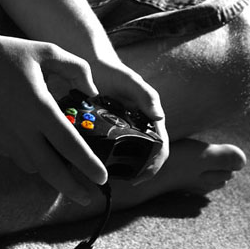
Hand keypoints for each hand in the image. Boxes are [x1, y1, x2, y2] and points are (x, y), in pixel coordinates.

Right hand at [0, 35, 107, 203]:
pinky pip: (13, 155)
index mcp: (39, 108)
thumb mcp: (47, 51)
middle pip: (51, 170)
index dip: (88, 165)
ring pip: (32, 166)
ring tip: (61, 164)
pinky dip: (26, 154)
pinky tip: (30, 140)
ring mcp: (1, 138)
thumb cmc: (6, 53)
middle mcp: (20, 129)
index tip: (102, 178)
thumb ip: (77, 68)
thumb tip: (92, 92)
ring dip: (48, 168)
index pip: (70, 145)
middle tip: (87, 196)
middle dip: (72, 188)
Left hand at [89, 56, 168, 183]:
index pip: (159, 148)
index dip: (154, 165)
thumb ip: (146, 96)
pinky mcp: (102, 133)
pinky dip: (101, 161)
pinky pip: (105, 151)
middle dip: (137, 172)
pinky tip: (92, 166)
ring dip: (120, 169)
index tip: (141, 177)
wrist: (90, 67)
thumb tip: (159, 118)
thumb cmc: (114, 72)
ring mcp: (119, 132)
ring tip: (107, 177)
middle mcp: (136, 129)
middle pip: (143, 158)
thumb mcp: (131, 81)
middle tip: (124, 181)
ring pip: (123, 158)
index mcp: (148, 120)